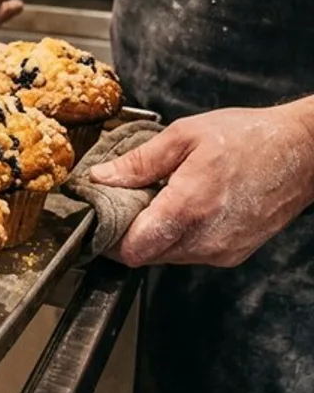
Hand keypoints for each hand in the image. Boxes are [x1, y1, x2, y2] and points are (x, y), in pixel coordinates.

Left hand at [90, 103, 313, 267]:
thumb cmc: (246, 138)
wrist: (303, 153)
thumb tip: (101, 177)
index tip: (99, 217)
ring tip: (154, 200)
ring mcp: (223, 251)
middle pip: (146, 255)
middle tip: (123, 202)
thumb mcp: (183, 136)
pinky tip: (179, 208)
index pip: (133, 249)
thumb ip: (139, 162)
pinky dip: (176, 236)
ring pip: (168, 256)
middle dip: (128, 233)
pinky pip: (191, 253)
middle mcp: (206, 240)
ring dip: (153, 235)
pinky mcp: (234, 253)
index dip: (109, 238)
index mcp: (188, 209)